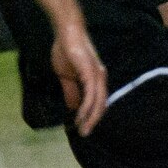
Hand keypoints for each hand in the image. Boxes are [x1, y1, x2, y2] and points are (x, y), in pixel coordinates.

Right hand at [51, 21, 107, 135]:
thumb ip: (71, 91)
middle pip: (101, 105)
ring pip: (98, 103)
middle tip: (84, 134)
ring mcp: (97, 76)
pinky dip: (87, 108)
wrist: (66, 33)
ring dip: (91, 118)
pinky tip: (80, 116)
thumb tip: (72, 107)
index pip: (97, 101)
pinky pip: (92, 95)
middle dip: (93, 121)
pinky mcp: (91, 73)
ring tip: (82, 129)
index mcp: (96, 79)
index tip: (83, 127)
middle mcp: (100, 79)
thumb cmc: (66, 51)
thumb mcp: (66, 77)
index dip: (92, 115)